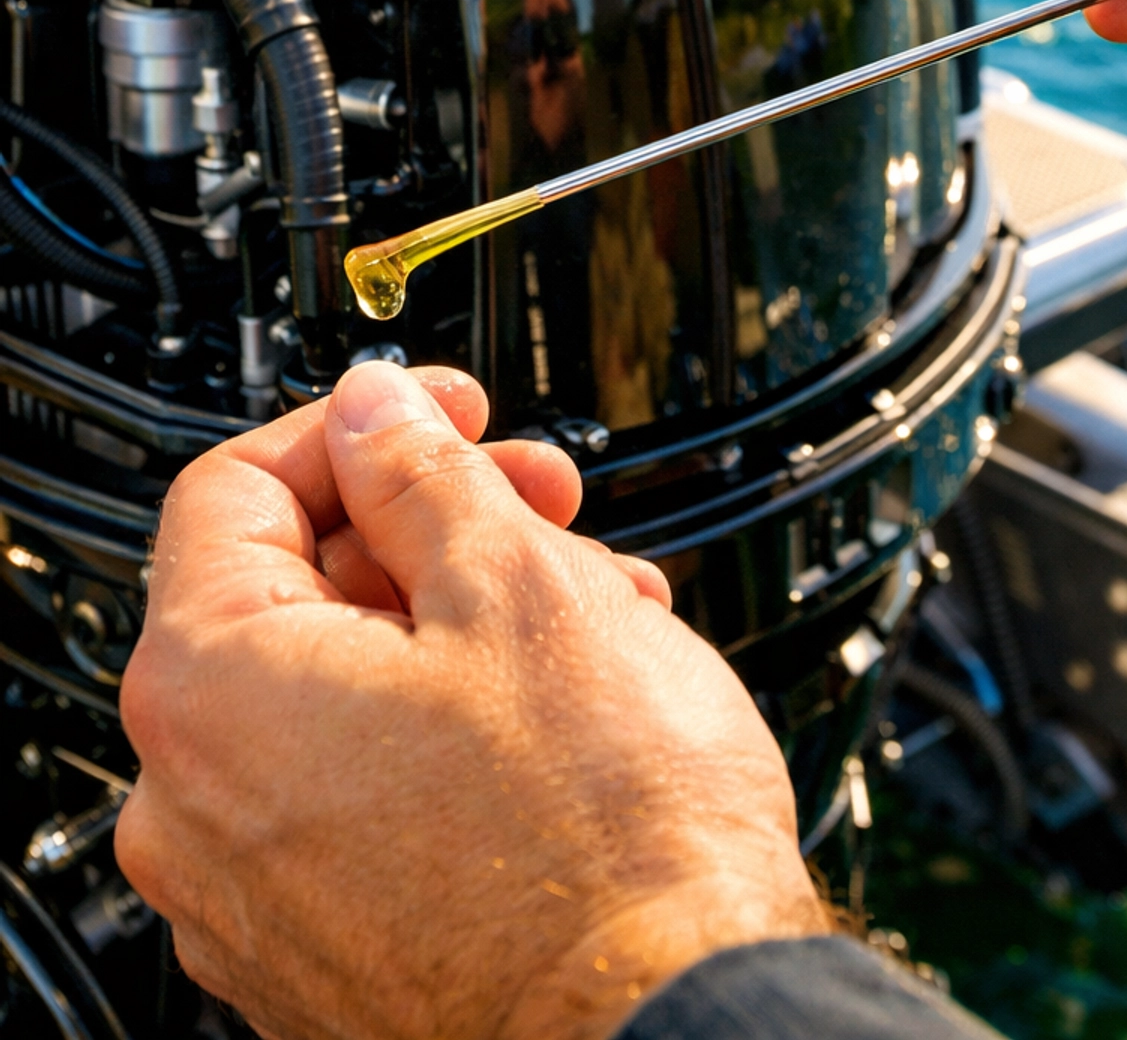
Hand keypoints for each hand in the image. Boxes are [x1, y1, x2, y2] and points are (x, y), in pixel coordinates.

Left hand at [116, 362, 826, 1039]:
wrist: (668, 1024)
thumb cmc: (602, 841)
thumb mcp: (517, 584)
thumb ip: (422, 470)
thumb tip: (375, 412)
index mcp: (212, 692)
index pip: (234, 488)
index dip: (358, 424)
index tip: (437, 410)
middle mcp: (197, 807)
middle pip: (297, 590)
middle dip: (434, 526)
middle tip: (543, 504)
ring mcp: (256, 896)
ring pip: (346, 692)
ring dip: (464, 622)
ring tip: (592, 611)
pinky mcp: (323, 952)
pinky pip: (363, 791)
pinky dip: (450, 727)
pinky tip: (564, 705)